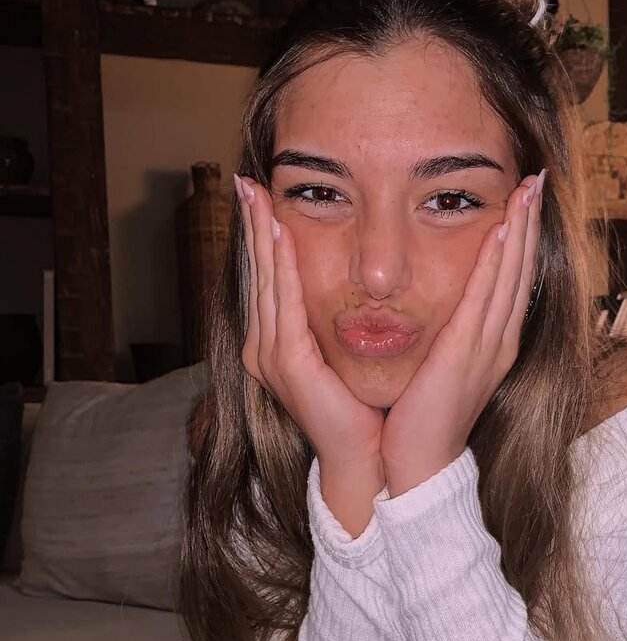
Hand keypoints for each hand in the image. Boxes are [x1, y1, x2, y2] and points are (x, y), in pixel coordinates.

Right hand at [236, 174, 385, 470]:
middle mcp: (264, 348)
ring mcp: (270, 355)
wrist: (366, 457)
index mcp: (277, 346)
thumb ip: (332, 324)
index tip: (259, 199)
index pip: (270, 281)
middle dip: (252, 227)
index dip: (261, 240)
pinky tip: (278, 233)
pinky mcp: (287, 362)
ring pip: (266, 281)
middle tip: (246, 183)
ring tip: (255, 196)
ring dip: (260, 235)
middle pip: (259, 274)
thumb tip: (351, 289)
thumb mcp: (342, 358)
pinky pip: (284, 303)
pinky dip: (281, 265)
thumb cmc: (362, 409)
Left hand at [381, 169, 544, 495]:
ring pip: (510, 277)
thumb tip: (443, 309)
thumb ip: (448, 336)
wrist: (420, 465)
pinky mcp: (466, 354)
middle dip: (529, 222)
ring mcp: (487, 347)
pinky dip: (496, 263)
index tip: (525, 198)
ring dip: (520, 230)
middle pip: (520, 270)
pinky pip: (485, 299)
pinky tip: (500, 231)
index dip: (521, 238)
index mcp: (492, 343)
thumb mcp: (442, 368)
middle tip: (538, 177)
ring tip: (528, 188)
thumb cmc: (422, 419)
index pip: (512, 280)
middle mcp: (498, 341)